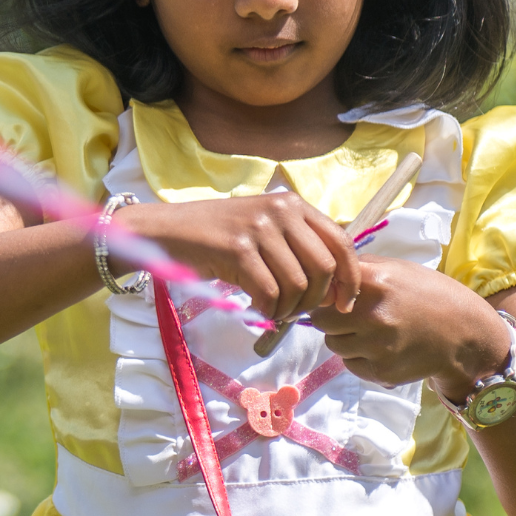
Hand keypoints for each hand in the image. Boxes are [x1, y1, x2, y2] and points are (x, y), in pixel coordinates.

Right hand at [115, 193, 359, 319]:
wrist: (166, 231)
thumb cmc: (215, 236)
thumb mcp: (262, 227)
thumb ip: (297, 245)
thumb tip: (334, 285)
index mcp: (292, 203)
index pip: (341, 241)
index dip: (350, 278)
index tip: (344, 302)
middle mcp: (280, 210)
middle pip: (324, 267)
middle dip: (316, 300)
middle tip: (298, 312)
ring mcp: (259, 228)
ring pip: (298, 285)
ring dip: (289, 309)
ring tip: (274, 312)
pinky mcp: (238, 250)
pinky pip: (270, 293)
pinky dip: (269, 310)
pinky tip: (258, 309)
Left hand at [310, 255, 511, 393]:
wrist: (467, 336)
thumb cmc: (431, 296)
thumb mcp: (399, 269)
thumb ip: (361, 268)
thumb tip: (325, 274)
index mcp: (376, 282)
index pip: (324, 289)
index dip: (326, 294)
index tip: (334, 297)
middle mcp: (374, 315)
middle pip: (321, 321)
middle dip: (331, 319)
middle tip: (351, 317)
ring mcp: (377, 346)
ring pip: (333, 344)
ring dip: (344, 339)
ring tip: (370, 333)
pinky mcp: (381, 371)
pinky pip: (350, 365)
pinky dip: (359, 359)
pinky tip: (381, 349)